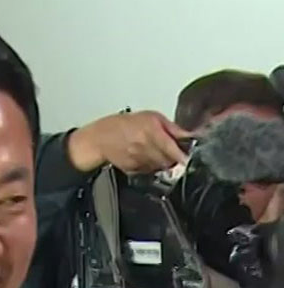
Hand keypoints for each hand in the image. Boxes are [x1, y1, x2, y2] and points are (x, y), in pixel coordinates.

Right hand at [66, 110, 191, 173]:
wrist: (100, 138)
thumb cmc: (124, 124)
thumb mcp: (151, 117)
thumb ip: (171, 127)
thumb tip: (188, 135)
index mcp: (152, 132)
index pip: (174, 149)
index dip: (183, 155)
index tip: (189, 158)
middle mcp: (145, 147)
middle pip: (169, 160)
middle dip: (174, 157)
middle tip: (173, 152)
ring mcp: (139, 160)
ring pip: (160, 167)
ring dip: (163, 162)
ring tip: (156, 152)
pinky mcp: (133, 169)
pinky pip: (149, 170)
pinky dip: (151, 166)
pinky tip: (145, 156)